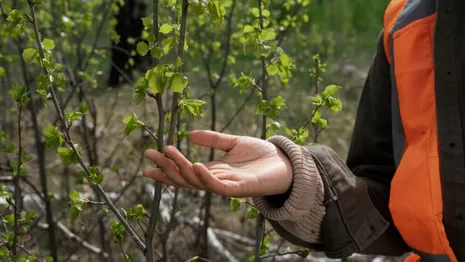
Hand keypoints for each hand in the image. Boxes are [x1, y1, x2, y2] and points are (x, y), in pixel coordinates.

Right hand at [143, 130, 293, 197]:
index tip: (149, 155)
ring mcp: (227, 186)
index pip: (184, 170)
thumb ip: (214, 139)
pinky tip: (195, 165)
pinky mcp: (240, 189)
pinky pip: (219, 186)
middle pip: (185, 178)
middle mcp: (216, 180)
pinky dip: (206, 177)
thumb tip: (190, 134)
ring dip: (181, 169)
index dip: (167, 165)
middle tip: (149, 154)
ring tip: (168, 153)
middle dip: (166, 168)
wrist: (285, 163)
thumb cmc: (261, 155)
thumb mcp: (234, 142)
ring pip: (197, 182)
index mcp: (213, 170)